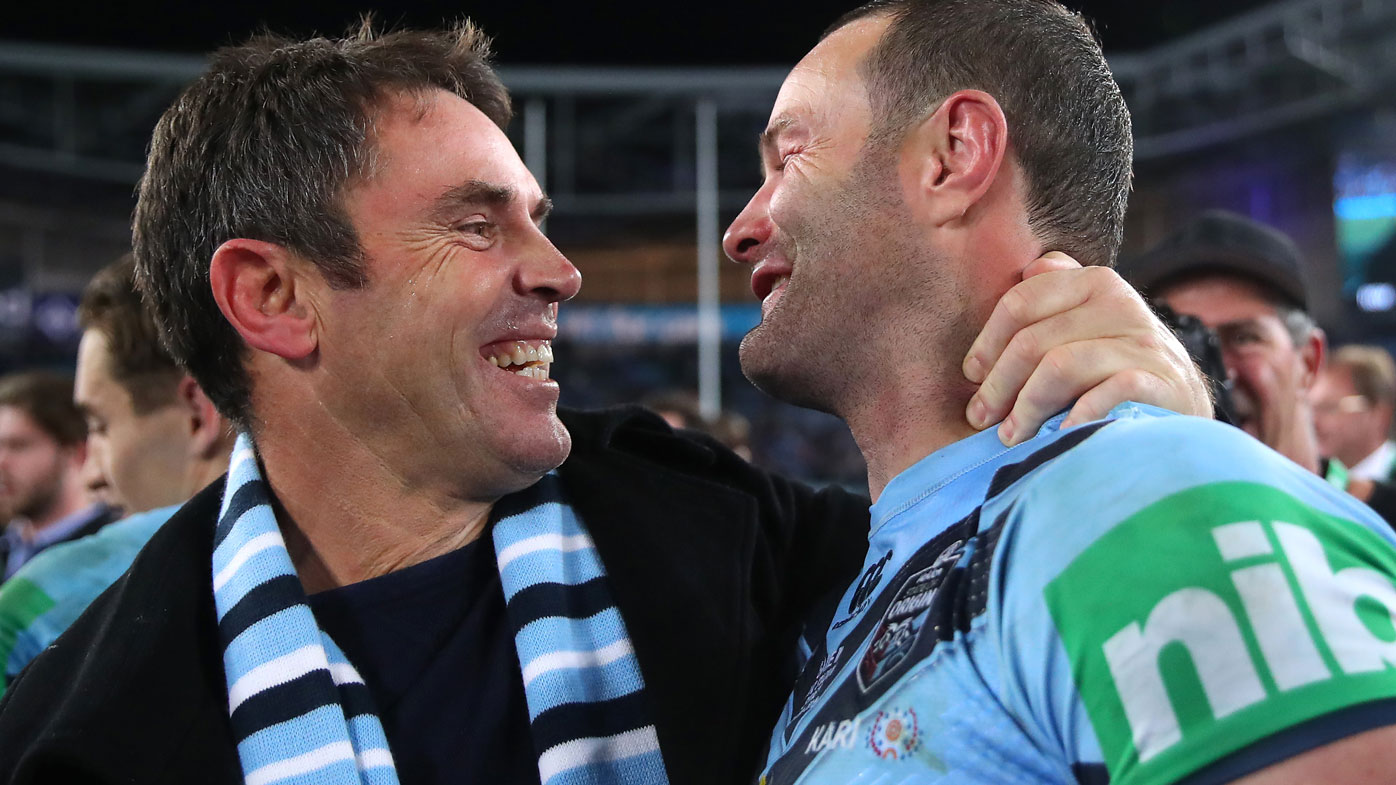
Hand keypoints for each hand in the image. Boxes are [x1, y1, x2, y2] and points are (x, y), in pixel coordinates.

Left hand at [962, 252, 1212, 445]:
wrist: (1182, 404)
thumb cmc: (1116, 366)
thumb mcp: (1090, 321)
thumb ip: (1060, 291)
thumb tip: (1029, 268)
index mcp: (1093, 282)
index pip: (1021, 303)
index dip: (987, 342)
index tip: (972, 376)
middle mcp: (1120, 304)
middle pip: (1033, 340)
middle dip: (998, 384)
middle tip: (982, 418)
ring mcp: (1143, 343)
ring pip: (1059, 366)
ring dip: (1026, 407)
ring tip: (1011, 436)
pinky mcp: (1161, 382)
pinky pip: (1103, 395)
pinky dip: (1072, 419)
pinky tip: (1056, 437)